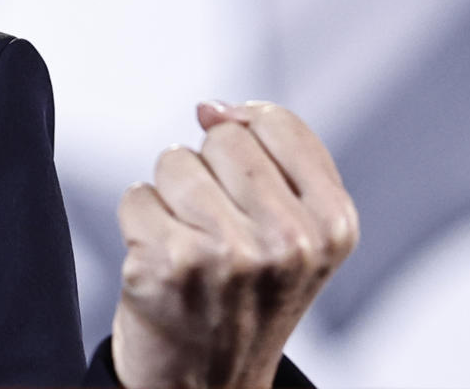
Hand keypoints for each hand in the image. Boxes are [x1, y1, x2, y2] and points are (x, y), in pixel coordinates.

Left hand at [110, 101, 357, 388]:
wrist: (208, 383)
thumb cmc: (247, 296)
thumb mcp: (296, 232)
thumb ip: (270, 156)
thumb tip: (211, 108)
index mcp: (333, 225)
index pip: (273, 122)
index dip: (245, 139)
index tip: (243, 184)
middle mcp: (289, 241)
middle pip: (221, 139)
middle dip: (207, 174)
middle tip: (216, 230)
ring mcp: (228, 253)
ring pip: (174, 161)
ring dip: (171, 198)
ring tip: (191, 247)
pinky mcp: (170, 262)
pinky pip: (136, 195)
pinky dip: (139, 223)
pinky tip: (162, 262)